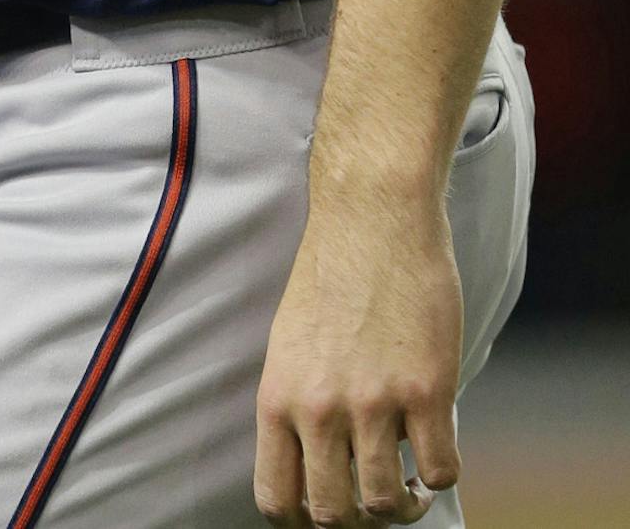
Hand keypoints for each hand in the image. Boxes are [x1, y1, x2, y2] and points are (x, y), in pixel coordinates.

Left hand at [253, 198, 462, 525]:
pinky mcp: (426, 389)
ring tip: (408, 481)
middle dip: (357, 518)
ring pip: (386, 503)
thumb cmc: (331, 272)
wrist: (373, 216)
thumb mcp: (289, 343)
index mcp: (277, 397)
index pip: (275, 499)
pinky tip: (434, 448)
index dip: (302, 520)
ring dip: (402, 503)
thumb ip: (298, 404)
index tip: (326, 508)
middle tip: (373, 496)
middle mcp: (319, 408)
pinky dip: (440, 475)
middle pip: (333, 516)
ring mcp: (373, 402)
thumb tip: (316, 462)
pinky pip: (440, 471)